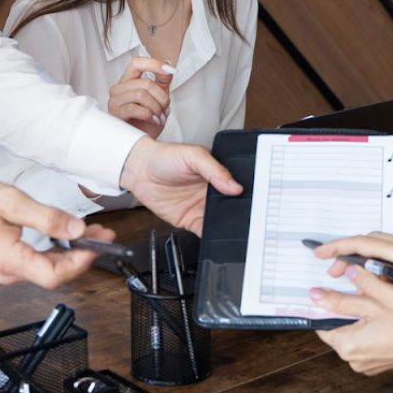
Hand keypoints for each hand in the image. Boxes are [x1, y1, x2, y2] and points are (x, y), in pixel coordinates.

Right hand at [0, 179, 115, 287]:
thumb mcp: (12, 202)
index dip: (82, 262)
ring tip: (88, 232)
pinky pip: (37, 263)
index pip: (55, 275)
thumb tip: (76, 230)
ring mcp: (7, 270)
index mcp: (10, 260)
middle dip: (82, 254)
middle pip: (55, 274)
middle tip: (101, 233)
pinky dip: (55, 251)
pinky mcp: (6, 263)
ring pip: (48, 269)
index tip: (98, 243)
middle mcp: (9, 272)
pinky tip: (65, 236)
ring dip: (71, 252)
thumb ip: (47, 218)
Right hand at [107, 57, 173, 137]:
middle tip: (164, 109)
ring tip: (158, 116)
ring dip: (156, 107)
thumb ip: (163, 81)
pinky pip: (134, 108)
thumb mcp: (159, 98)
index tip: (169, 69)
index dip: (153, 64)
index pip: (137, 63)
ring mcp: (114, 101)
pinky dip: (148, 115)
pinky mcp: (114, 114)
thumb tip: (168, 66)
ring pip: (140, 94)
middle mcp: (119, 89)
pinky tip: (152, 120)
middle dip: (161, 97)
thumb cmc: (147, 121)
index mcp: (128, 81)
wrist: (142, 143)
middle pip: (145, 83)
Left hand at [118, 137, 241, 234]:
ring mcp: (201, 207)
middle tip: (246, 218)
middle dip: (238, 213)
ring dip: (226, 225)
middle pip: (231, 206)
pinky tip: (215, 235)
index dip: (245, 194)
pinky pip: (204, 230)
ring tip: (233, 229)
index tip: (252, 201)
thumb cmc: (165, 157)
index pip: (237, 186)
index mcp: (217, 174)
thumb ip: (214, 170)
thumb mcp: (193, 156)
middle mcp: (212, 192)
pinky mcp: (190, 220)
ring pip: (220, 221)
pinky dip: (211, 235)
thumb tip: (234, 186)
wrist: (139, 170)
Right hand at [312, 233, 392, 364]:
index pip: (363, 243)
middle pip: (372, 241)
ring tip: (352, 275)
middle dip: (349, 252)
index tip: (321, 253)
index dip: (337, 248)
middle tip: (333, 270)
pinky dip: (381, 260)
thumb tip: (350, 271)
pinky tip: (377, 276)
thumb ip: (371, 285)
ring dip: (365, 256)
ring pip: (386, 246)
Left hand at [313, 278, 392, 374]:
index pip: (322, 324)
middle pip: (339, 328)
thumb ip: (340, 300)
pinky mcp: (379, 364)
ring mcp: (367, 365)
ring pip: (354, 334)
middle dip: (348, 311)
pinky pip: (368, 343)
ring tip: (377, 306)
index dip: (327, 306)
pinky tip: (386, 319)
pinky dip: (372, 330)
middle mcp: (354, 360)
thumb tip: (317, 296)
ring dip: (361, 320)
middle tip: (364, 295)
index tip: (332, 293)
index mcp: (347, 347)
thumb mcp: (372, 303)